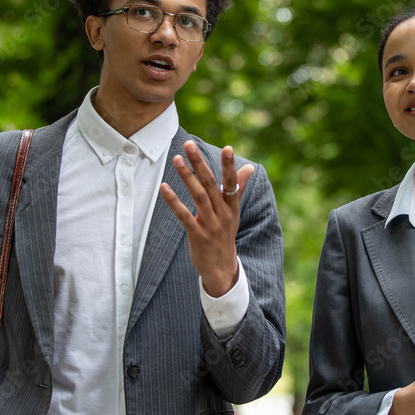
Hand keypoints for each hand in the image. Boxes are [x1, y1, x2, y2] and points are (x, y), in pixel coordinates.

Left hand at [160, 141, 254, 296]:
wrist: (222, 269)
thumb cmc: (225, 235)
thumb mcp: (234, 212)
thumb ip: (239, 187)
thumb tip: (250, 167)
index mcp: (232, 206)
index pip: (232, 182)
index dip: (229, 165)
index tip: (228, 148)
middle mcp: (223, 213)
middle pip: (212, 184)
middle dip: (200, 163)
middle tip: (189, 145)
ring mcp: (210, 225)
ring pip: (199, 196)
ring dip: (186, 177)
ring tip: (176, 159)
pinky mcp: (197, 235)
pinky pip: (184, 216)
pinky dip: (174, 201)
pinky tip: (164, 188)